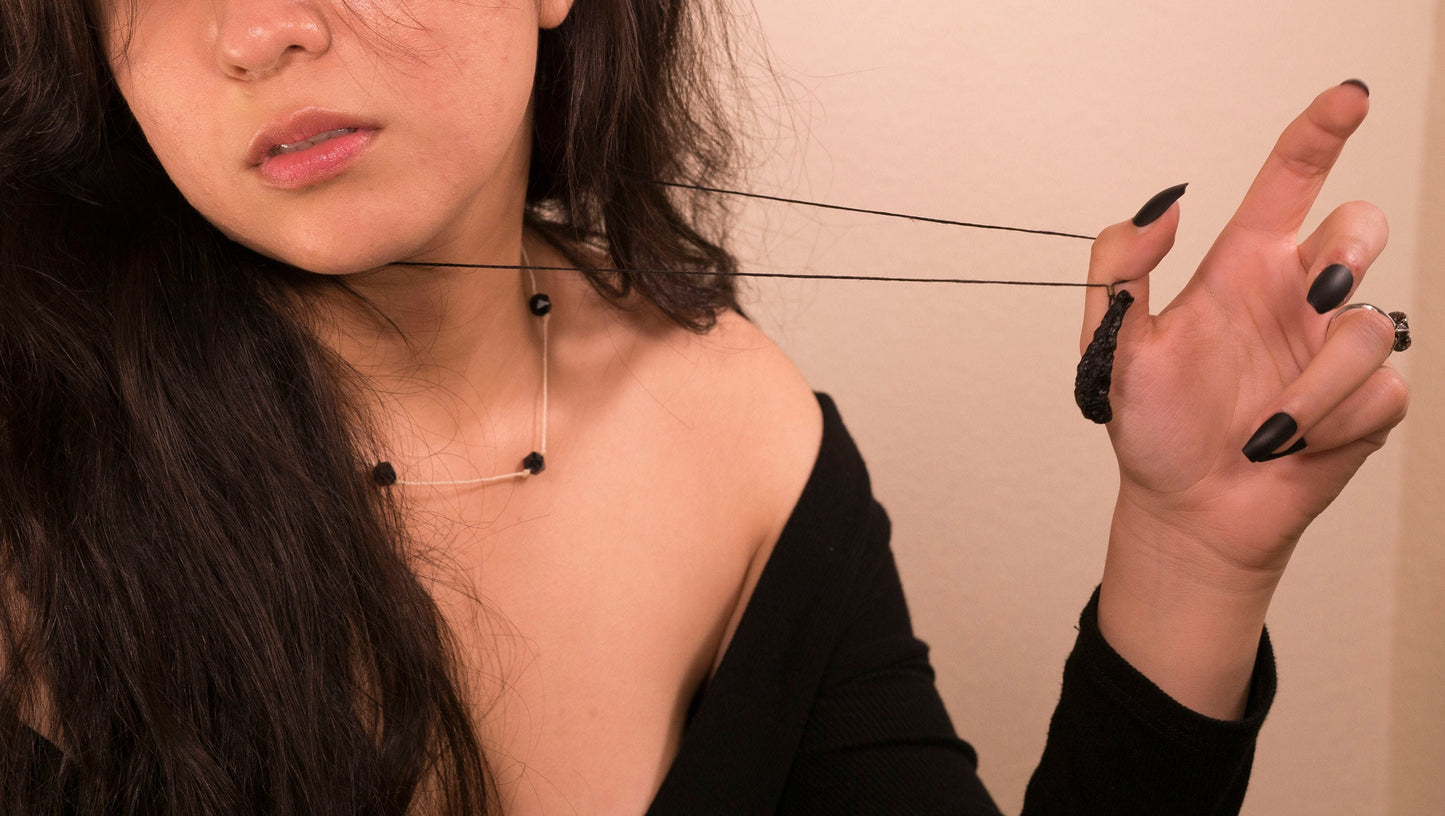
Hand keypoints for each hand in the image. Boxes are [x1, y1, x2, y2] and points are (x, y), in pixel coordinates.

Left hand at [1082, 83, 1408, 717]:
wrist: (1184, 510)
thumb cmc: (1152, 427)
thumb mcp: (1111, 349)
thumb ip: (1120, 271)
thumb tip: (1164, 205)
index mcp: (1240, 271)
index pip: (1289, 181)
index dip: (1319, 132)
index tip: (1348, 96)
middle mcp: (1295, 298)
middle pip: (1361, 226)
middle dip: (1351, 248)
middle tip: (1316, 288)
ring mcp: (1333, 349)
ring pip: (1369, 326)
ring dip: (1311, 387)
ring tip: (1260, 429)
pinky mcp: (1366, 403)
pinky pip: (1380, 392)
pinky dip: (1328, 427)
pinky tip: (1288, 446)